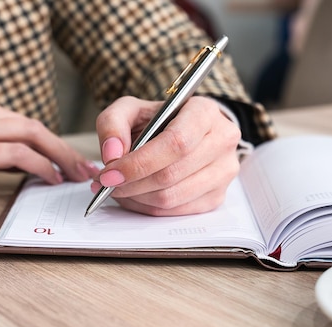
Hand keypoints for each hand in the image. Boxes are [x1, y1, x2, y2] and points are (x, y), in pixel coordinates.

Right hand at [0, 92, 98, 203]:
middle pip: (34, 126)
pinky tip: (50, 178)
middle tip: (84, 167)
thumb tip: (24, 162)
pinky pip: (18, 155)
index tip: (68, 159)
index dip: (51, 142)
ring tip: (75, 175)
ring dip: (60, 157)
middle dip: (64, 149)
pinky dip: (40, 166)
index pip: (23, 122)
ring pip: (32, 135)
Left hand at [93, 96, 240, 215]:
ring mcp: (224, 171)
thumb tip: (112, 154)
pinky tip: (136, 195)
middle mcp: (222, 141)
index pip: (175, 143)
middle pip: (172, 174)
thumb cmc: (160, 121)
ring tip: (119, 188)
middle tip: (107, 182)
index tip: (111, 172)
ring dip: (137, 198)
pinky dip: (148, 207)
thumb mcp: (132, 110)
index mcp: (205, 112)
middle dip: (132, 183)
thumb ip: (113, 123)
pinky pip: (177, 211)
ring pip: (172, 197)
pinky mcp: (217, 196)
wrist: (187, 132)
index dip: (139, 162)